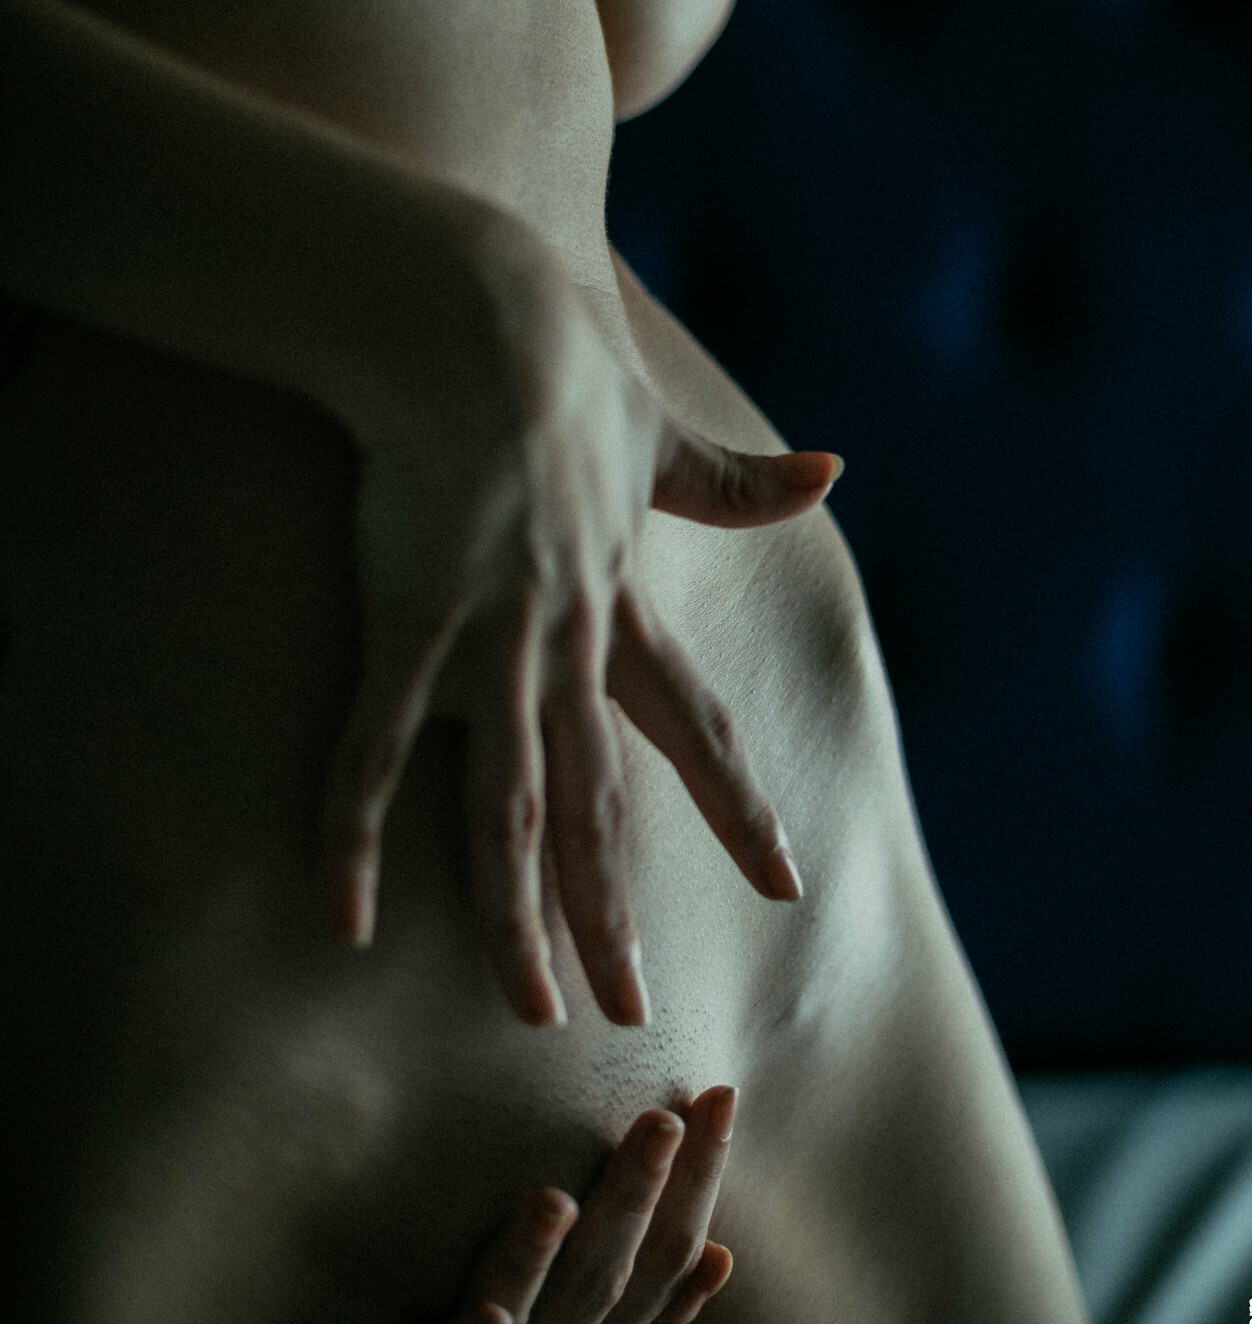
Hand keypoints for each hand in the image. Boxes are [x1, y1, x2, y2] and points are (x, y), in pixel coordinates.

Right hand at [320, 232, 839, 1024]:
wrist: (474, 312)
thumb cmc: (558, 362)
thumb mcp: (660, 433)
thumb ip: (736, 477)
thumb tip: (835, 469)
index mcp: (622, 600)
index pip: (696, 730)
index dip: (737, 810)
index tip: (786, 882)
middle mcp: (568, 640)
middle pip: (599, 805)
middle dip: (617, 912)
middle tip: (633, 1011)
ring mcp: (490, 638)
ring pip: (509, 807)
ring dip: (517, 915)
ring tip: (531, 1007)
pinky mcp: (407, 621)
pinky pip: (378, 749)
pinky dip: (358, 837)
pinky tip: (343, 921)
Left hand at [357, 1086, 737, 1323]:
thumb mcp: (560, 1310)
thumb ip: (632, 1287)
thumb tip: (720, 1254)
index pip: (664, 1258)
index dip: (697, 1184)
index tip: (721, 1098)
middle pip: (604, 1282)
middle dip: (634, 1200)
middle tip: (661, 1118)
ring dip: (541, 1263)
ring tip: (555, 1199)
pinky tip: (492, 1313)